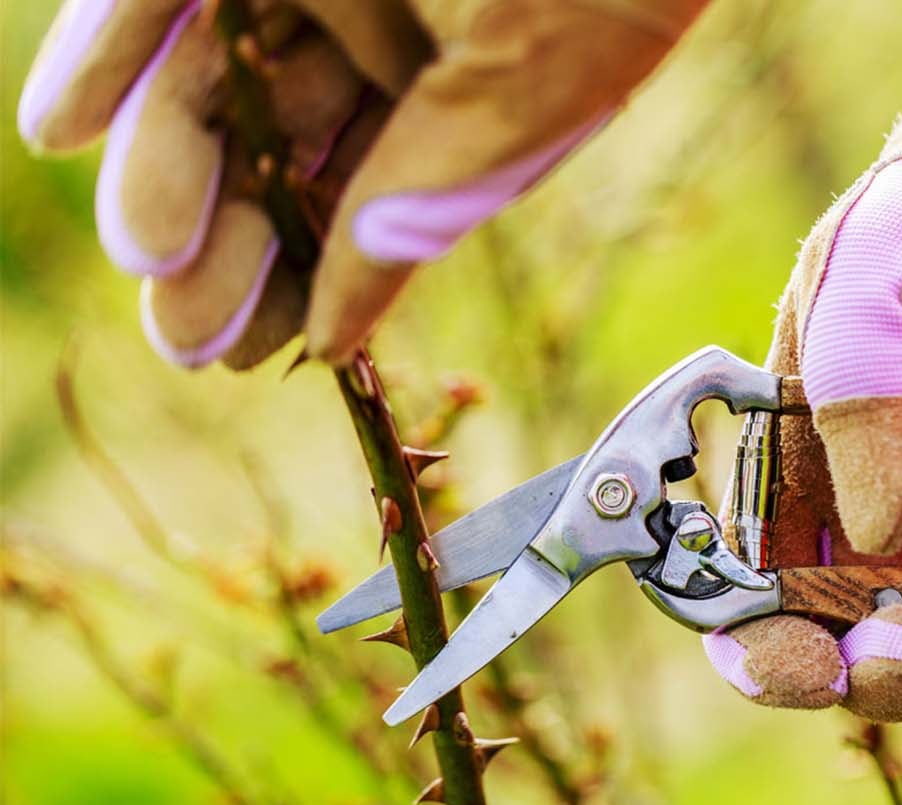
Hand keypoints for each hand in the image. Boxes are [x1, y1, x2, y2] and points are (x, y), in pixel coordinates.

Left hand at [20, 0, 704, 367]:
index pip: (363, 197)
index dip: (306, 276)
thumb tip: (338, 337)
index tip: (255, 352)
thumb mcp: (513, 106)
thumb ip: (421, 209)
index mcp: (453, 86)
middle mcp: (377, 26)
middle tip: (186, 332)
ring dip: (165, 168)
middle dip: (230, 243)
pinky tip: (65, 132)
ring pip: (213, 78)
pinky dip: (109, 54)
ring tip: (146, 253)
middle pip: (277, 149)